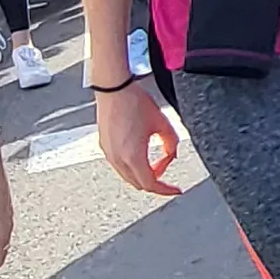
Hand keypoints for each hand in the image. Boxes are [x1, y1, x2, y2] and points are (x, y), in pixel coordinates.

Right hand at [95, 81, 186, 195]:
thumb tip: (172, 153)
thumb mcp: (162, 123)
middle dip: (156, 181)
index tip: (175, 190)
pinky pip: (120, 165)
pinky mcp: (104, 146)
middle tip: (166, 168)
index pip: (151, 184)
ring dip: (143, 173)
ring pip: (128, 176)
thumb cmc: (134, 101)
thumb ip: (171, 142)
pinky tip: (140, 153)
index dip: (166, 190)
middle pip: (139, 183)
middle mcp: (118, 159)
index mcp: (133, 156)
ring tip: (155, 161)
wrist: (113, 88)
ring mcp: (108, 153)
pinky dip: (132, 166)